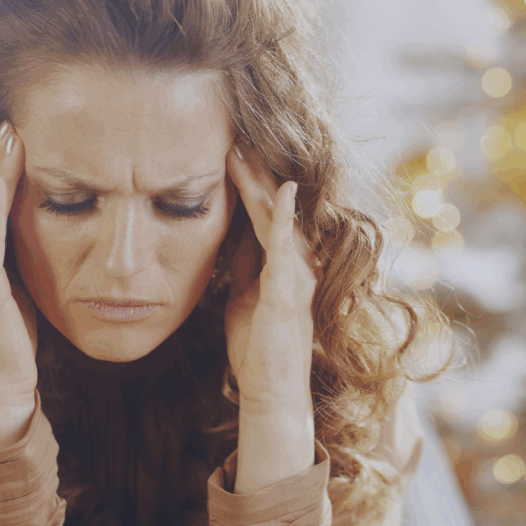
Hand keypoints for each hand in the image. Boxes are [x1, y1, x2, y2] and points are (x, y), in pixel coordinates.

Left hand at [223, 146, 320, 409]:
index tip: (228, 150)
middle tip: (234, 134)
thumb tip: (231, 239)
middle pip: (273, 206)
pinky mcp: (291, 289)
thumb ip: (242, 267)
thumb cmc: (257, 349)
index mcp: (282, 263)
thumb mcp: (241, 297)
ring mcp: (297, 273)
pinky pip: (287, 245)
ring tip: (243, 150)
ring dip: (262, 183)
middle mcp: (296, 262)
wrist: (270, 391)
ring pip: (278, 217)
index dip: (247, 182)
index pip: (262, 213)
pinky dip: (283, 216)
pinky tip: (282, 189)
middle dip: (254, 171)